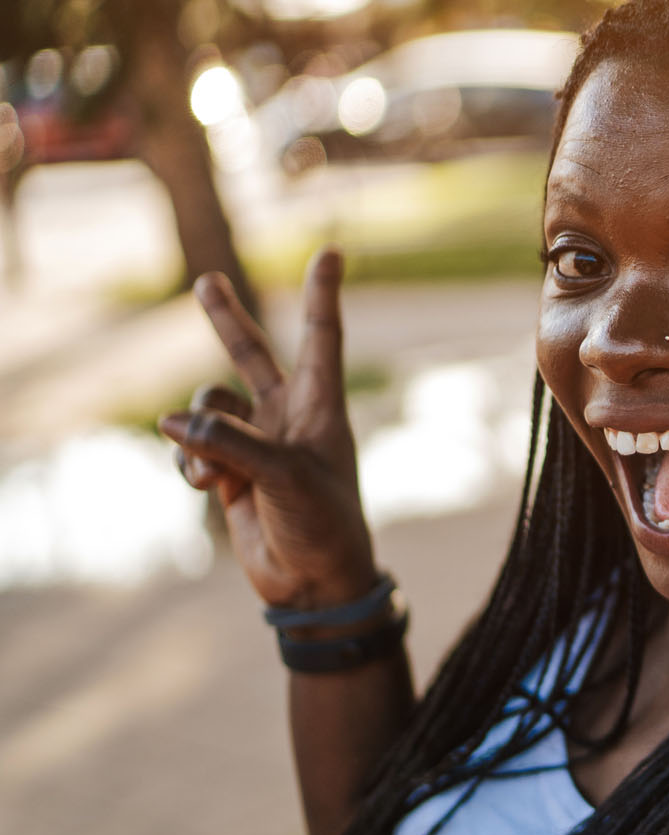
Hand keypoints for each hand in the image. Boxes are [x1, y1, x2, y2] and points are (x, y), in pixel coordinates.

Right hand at [158, 247, 377, 610]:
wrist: (315, 582)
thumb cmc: (322, 525)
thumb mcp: (284, 478)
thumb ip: (230, 445)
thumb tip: (172, 423)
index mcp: (321, 407)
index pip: (322, 338)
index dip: (323, 295)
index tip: (331, 252)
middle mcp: (288, 417)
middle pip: (253, 355)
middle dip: (226, 321)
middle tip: (208, 281)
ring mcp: (257, 444)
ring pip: (207, 410)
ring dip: (198, 436)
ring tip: (214, 474)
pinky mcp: (231, 472)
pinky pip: (192, 449)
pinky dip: (191, 463)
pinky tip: (206, 486)